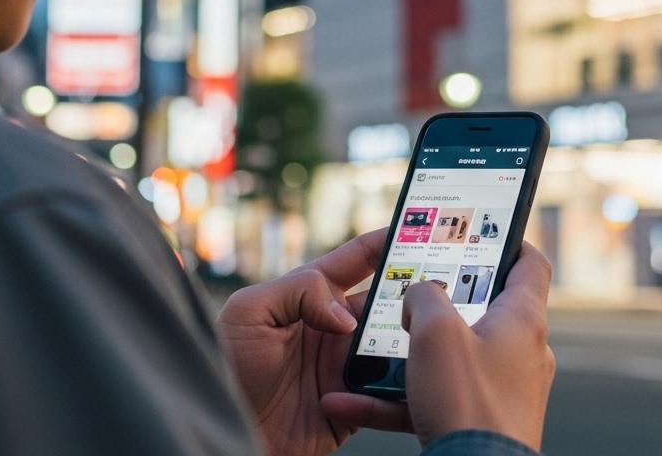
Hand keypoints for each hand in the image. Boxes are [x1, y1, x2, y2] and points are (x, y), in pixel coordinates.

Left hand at [216, 229, 411, 455]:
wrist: (220, 433)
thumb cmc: (223, 365)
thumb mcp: (250, 310)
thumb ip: (299, 291)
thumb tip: (345, 315)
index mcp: (311, 295)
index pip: (356, 260)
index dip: (386, 242)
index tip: (417, 227)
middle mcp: (333, 327)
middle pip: (385, 301)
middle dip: (413, 290)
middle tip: (441, 285)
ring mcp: (342, 366)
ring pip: (393, 345)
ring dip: (412, 338)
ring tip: (433, 333)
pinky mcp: (350, 406)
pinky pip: (386, 395)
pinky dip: (402, 387)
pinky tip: (411, 379)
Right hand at [322, 243, 554, 451]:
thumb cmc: (467, 404)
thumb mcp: (435, 331)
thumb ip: (424, 296)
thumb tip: (420, 293)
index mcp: (521, 318)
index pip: (529, 263)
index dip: (508, 240)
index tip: (481, 231)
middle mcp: (521, 351)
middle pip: (484, 308)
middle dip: (442, 300)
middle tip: (411, 289)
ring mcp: (503, 389)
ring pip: (452, 357)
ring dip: (410, 353)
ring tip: (372, 347)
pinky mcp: (482, 422)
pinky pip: (436, 397)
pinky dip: (397, 398)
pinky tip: (352, 402)